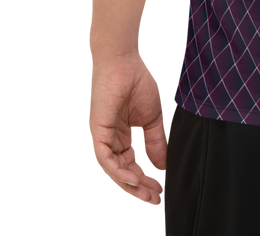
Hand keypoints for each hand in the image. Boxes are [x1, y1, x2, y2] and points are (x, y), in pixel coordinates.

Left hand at [86, 51, 166, 207]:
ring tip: (148, 193)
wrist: (124, 60)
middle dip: (139, 189)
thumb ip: (156, 142)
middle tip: (156, 199)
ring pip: (112, 171)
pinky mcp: (96, 132)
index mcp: (121, 136)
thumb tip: (163, 166)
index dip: (146, 180)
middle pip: (122, 173)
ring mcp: (101, 137)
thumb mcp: (153, 117)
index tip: (162, 190)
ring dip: (130, 185)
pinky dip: (118, 171)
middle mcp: (109, 140)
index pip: (132, 166)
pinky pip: (105, 159)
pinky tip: (133, 179)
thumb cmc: (137, 81)